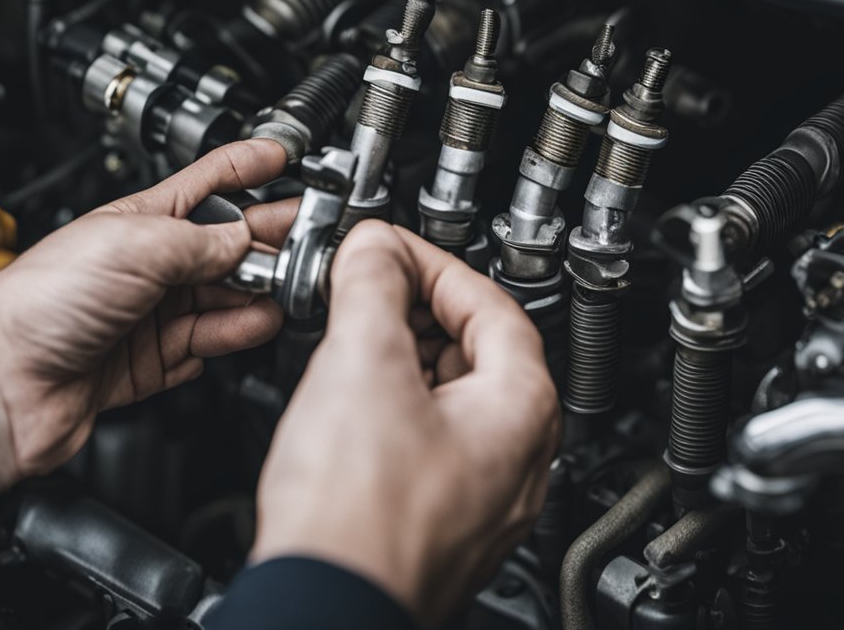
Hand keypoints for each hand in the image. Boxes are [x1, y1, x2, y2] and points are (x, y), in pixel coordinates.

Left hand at [0, 138, 297, 574]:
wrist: (1, 381)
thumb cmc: (40, 301)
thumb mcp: (137, 248)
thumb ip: (204, 243)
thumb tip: (248, 244)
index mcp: (143, 221)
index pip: (209, 182)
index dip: (249, 166)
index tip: (287, 156)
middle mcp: (150, 264)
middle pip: (229, 245)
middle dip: (270, 241)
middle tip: (309, 243)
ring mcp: (151, 313)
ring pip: (225, 298)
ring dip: (258, 296)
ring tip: (286, 293)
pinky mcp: (151, 361)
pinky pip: (207, 346)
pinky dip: (231, 339)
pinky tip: (248, 331)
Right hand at [252, 221, 560, 627]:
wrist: (322, 610)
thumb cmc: (356, 518)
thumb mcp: (362, 363)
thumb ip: (372, 286)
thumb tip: (373, 249)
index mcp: (521, 410)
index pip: (489, 303)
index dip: (430, 264)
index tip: (386, 250)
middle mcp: (518, 458)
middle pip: (475, 350)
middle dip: (415, 310)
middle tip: (364, 290)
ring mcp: (484, 498)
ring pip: (451, 399)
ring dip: (402, 360)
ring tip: (350, 344)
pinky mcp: (444, 524)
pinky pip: (432, 444)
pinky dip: (396, 410)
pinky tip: (353, 410)